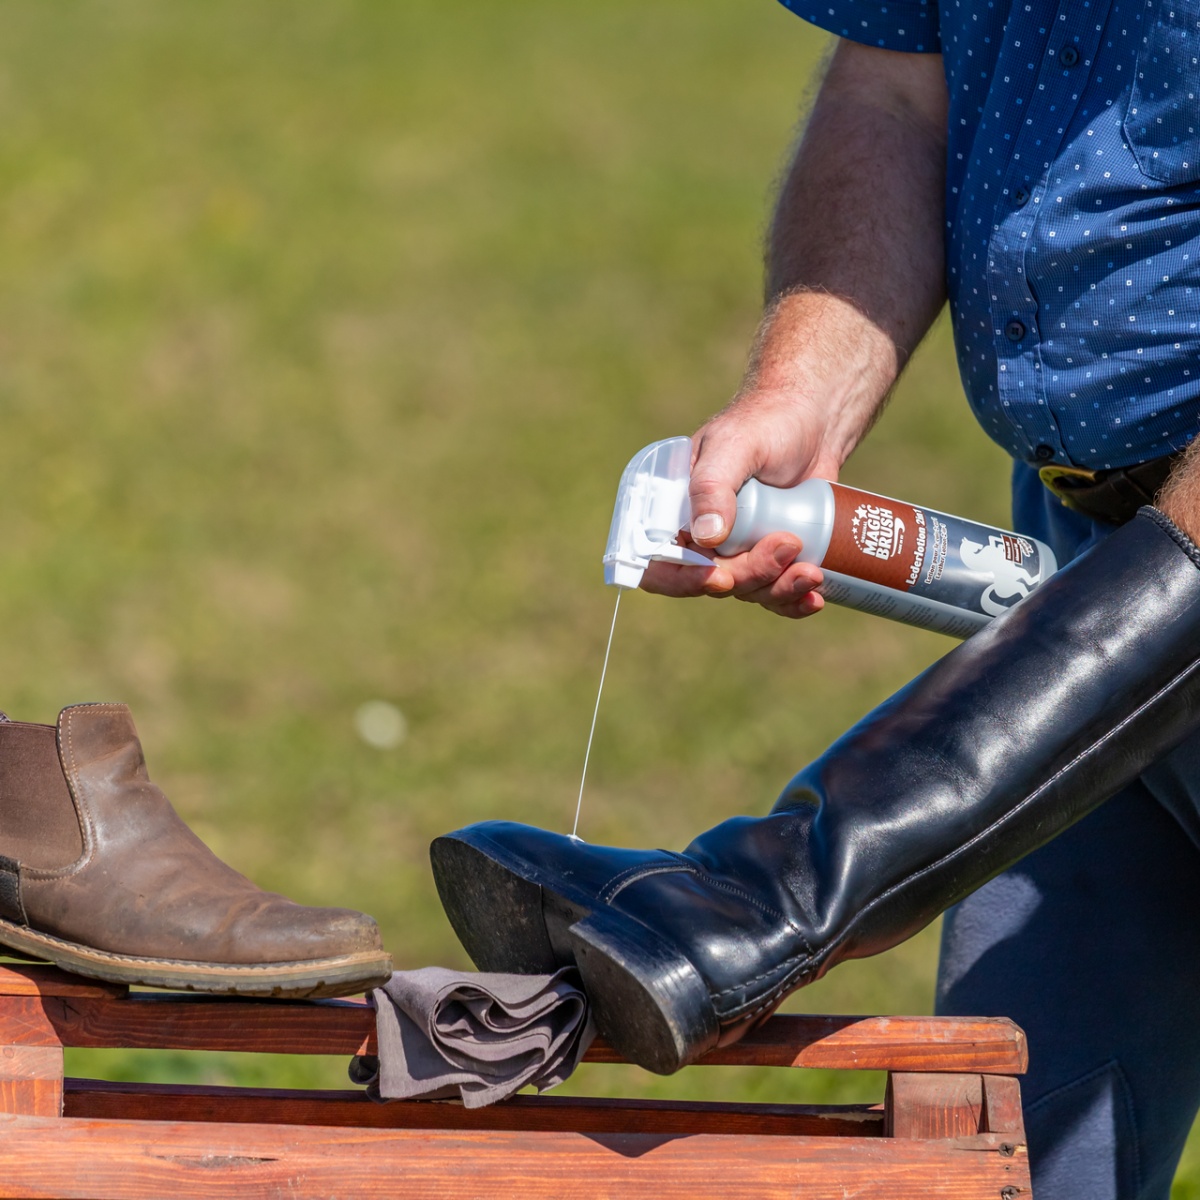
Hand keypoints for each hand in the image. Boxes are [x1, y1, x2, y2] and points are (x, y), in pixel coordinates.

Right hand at [639, 383, 841, 616]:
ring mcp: (739, 549)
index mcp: (677, 510)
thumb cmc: (766, 422)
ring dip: (779, 590)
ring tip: (813, 571)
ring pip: (748, 591)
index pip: (661, 562)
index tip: (720, 578)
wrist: (816, 420)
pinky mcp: (772, 555)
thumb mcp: (735, 445)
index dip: (683, 580)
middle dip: (752, 575)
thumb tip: (706, 537)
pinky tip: (815, 600)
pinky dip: (793, 602)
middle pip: (714, 582)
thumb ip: (713, 486)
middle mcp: (703, 536)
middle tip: (788, 545)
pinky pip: (775, 592)